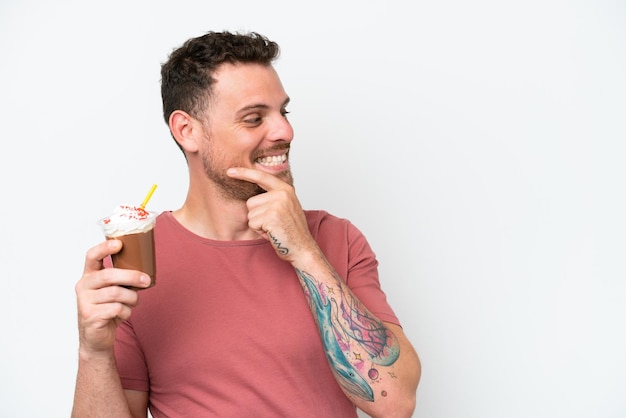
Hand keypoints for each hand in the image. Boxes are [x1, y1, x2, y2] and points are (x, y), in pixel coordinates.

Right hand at [75, 240, 150, 356]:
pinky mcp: (90, 316)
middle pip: (109, 275)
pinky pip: (116, 308)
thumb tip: (144, 271)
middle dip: (131, 276)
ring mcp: (84, 301)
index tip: (119, 243)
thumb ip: (121, 280)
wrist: (97, 338)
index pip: (91, 256)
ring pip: (116, 293)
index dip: (104, 248)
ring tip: (134, 302)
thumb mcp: (113, 291)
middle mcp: (83, 286)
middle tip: (146, 280)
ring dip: (131, 298)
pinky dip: (126, 311)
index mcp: (89, 276)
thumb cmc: (108, 310)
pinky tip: (124, 314)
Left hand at [227, 167, 317, 262]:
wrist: (303, 248)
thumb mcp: (286, 207)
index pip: (261, 176)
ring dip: (258, 224)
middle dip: (257, 215)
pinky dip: (259, 231)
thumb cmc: (292, 231)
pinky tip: (272, 233)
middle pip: (251, 202)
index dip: (244, 173)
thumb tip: (253, 192)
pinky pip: (252, 223)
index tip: (230, 171)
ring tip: (274, 228)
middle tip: (273, 223)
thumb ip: (273, 196)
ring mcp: (277, 204)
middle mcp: (282, 194)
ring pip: (250, 213)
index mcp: (286, 189)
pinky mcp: (271, 216)